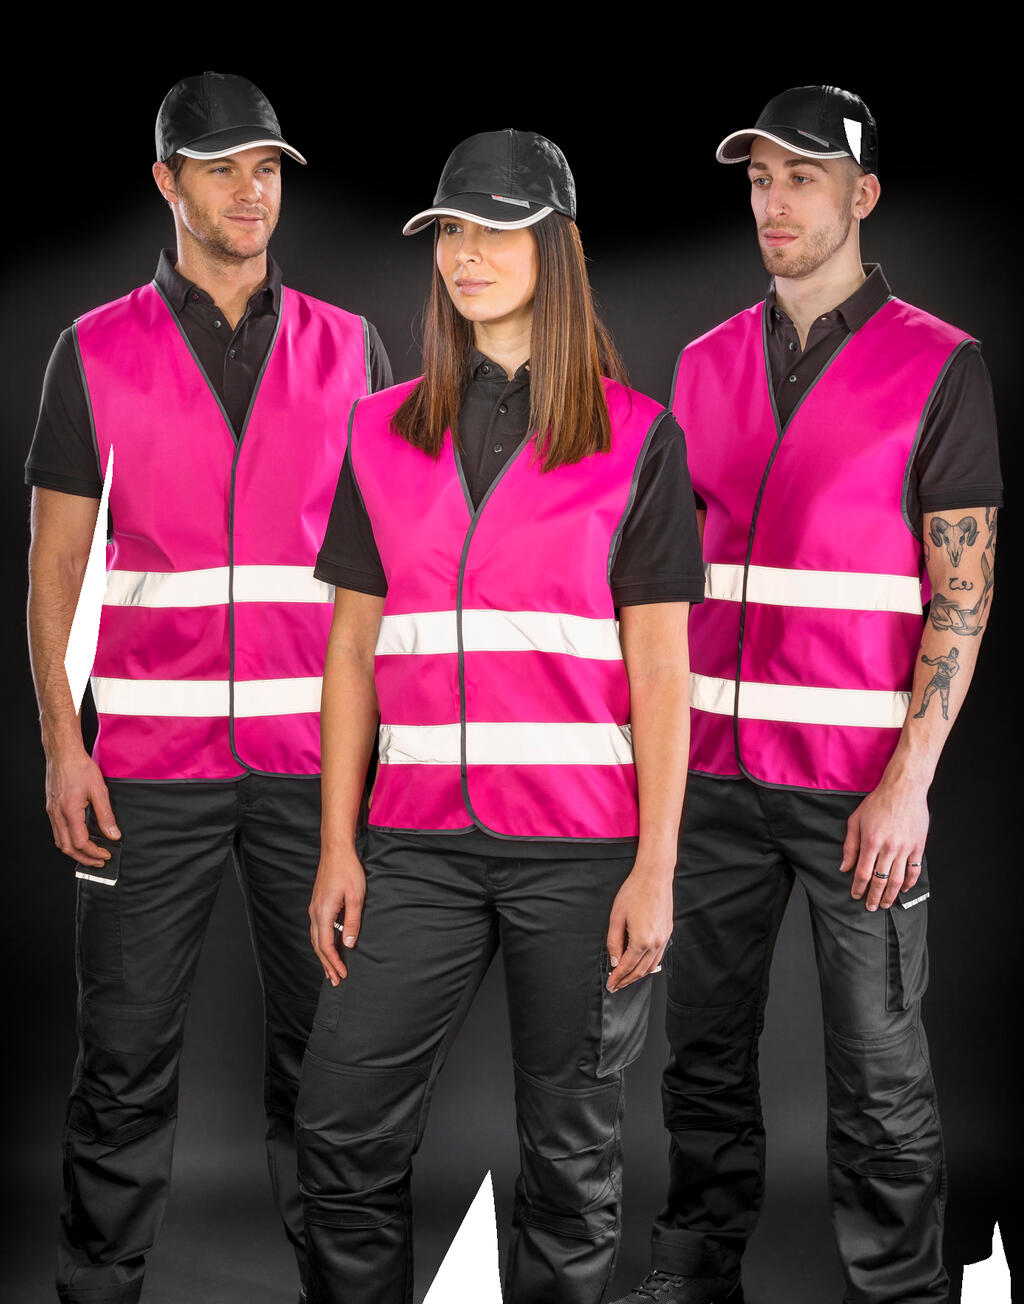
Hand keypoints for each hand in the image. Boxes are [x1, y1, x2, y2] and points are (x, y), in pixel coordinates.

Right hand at [45, 743, 119, 867]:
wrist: (63, 753)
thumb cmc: (80, 767)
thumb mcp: (99, 790)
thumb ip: (106, 815)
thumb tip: (114, 835)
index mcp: (70, 811)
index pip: (80, 843)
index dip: (94, 852)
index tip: (106, 854)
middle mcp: (57, 814)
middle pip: (67, 848)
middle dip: (84, 858)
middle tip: (100, 861)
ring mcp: (51, 812)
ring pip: (59, 842)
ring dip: (75, 851)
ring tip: (90, 854)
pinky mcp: (51, 808)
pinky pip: (57, 832)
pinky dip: (68, 841)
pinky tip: (79, 838)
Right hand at [308, 845, 365, 984]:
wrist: (336, 851)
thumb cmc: (348, 871)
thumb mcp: (356, 897)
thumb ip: (352, 922)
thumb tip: (350, 944)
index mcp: (323, 913)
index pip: (327, 946)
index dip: (334, 962)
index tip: (343, 975)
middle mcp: (315, 913)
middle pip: (318, 946)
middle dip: (327, 964)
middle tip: (335, 981)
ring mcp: (314, 908)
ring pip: (316, 938)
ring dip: (323, 955)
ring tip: (331, 970)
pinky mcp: (317, 904)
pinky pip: (317, 929)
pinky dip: (322, 943)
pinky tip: (329, 947)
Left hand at [605, 860, 673, 991]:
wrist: (654, 877)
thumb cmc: (634, 892)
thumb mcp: (616, 917)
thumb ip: (614, 942)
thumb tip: (614, 960)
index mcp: (641, 940)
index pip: (626, 967)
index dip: (617, 978)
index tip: (610, 985)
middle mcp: (656, 943)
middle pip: (640, 971)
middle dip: (627, 981)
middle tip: (616, 986)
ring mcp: (664, 939)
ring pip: (651, 966)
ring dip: (638, 975)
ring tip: (626, 979)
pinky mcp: (668, 933)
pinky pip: (659, 956)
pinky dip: (649, 965)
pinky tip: (642, 966)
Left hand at [839, 774, 928, 910]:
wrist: (903, 790)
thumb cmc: (877, 803)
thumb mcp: (855, 821)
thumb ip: (850, 846)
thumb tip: (844, 868)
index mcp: (871, 841)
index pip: (862, 873)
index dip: (858, 888)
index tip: (855, 896)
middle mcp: (888, 848)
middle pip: (880, 880)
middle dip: (874, 897)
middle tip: (870, 907)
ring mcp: (905, 848)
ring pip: (898, 879)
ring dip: (890, 895)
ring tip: (885, 904)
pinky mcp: (918, 846)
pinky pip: (914, 870)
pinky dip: (909, 883)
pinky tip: (904, 890)